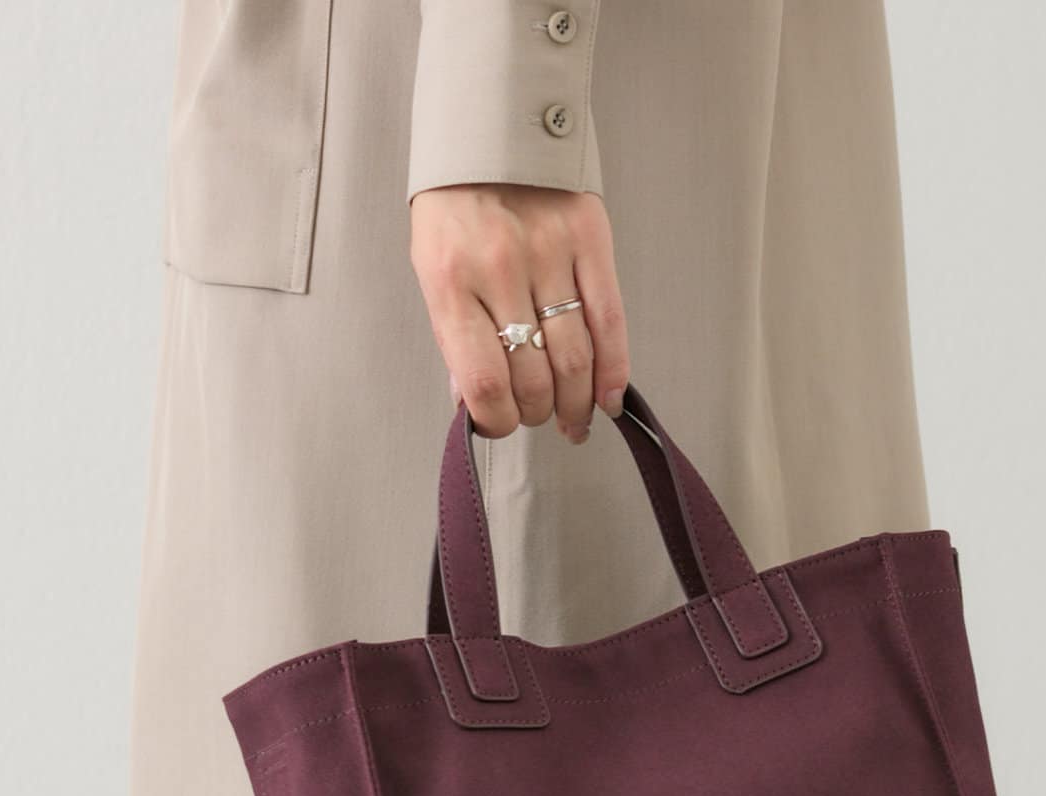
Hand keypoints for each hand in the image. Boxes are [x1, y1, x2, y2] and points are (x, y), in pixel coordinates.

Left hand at [410, 183, 629, 441]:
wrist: (490, 122)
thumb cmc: (454, 202)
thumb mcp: (432, 268)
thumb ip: (453, 336)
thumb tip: (472, 403)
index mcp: (452, 282)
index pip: (484, 381)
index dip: (498, 420)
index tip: (503, 424)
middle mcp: (501, 270)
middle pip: (535, 376)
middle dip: (539, 413)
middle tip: (540, 417)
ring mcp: (550, 254)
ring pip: (576, 358)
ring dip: (577, 403)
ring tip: (574, 419)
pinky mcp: (591, 240)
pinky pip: (610, 321)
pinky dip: (613, 370)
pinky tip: (608, 397)